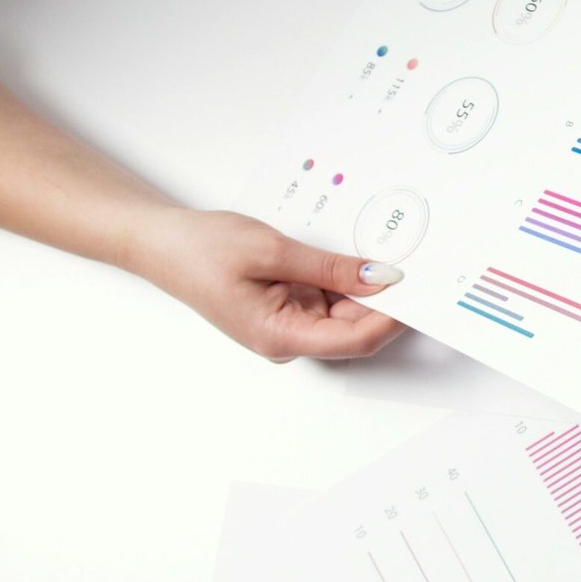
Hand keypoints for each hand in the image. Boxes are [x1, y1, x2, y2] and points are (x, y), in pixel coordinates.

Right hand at [123, 208, 407, 361]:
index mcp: (280, 336)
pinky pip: (330, 298)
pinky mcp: (288, 307)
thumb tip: (382, 278)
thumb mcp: (273, 251)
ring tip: (379, 249)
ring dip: (365, 285)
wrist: (160, 243)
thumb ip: (331, 268)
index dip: (394, 317)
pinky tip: (352, 254)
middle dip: (386, 297)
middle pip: (357, 326)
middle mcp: (288, 338)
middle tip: (414, 260)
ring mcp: (289, 324)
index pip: (357, 339)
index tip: (420, 288)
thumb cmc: (200, 250)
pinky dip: (345, 278)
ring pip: (347, 311)